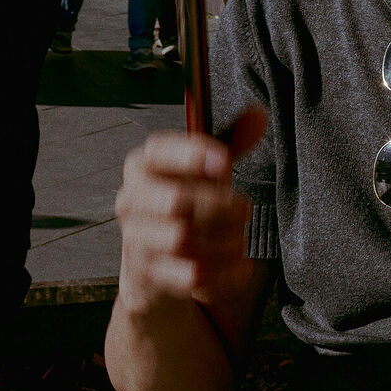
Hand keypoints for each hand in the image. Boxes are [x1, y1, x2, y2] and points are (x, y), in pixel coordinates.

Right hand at [114, 108, 266, 312]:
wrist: (152, 263)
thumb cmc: (183, 202)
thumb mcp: (203, 171)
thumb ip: (231, 143)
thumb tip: (259, 114)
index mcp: (144, 165)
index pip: (159, 151)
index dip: (192, 156)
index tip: (225, 164)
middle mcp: (131, 200)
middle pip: (176, 201)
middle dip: (219, 207)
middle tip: (244, 209)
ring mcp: (136, 239)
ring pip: (183, 240)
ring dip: (224, 240)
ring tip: (241, 238)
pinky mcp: (148, 275)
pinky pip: (191, 276)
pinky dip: (224, 272)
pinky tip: (240, 264)